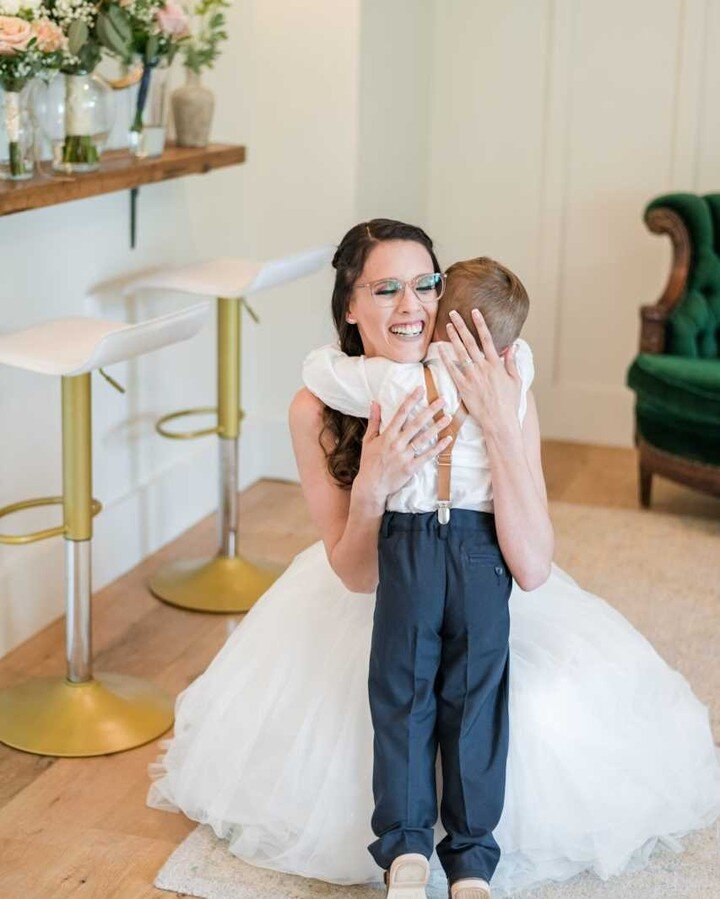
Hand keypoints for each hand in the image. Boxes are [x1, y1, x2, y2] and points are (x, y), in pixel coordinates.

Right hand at [355, 386, 452, 508]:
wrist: (371, 485)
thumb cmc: (369, 461)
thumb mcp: (368, 440)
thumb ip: (373, 420)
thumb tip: (374, 402)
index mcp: (387, 435)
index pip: (401, 413)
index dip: (411, 400)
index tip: (421, 389)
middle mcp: (397, 443)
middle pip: (416, 423)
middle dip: (430, 410)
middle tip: (442, 400)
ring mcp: (405, 456)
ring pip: (424, 438)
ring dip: (437, 427)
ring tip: (448, 417)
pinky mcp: (411, 467)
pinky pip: (427, 456)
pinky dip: (438, 448)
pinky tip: (447, 439)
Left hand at [437, 308, 522, 438]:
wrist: (500, 421)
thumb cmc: (509, 402)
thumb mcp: (516, 381)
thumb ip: (512, 362)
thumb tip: (513, 347)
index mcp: (497, 364)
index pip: (487, 338)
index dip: (480, 324)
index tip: (474, 312)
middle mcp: (484, 368)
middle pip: (470, 342)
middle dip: (461, 326)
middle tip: (453, 313)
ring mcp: (473, 377)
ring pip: (460, 353)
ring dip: (453, 338)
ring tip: (447, 326)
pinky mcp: (464, 387)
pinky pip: (453, 370)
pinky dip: (446, 359)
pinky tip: (440, 349)